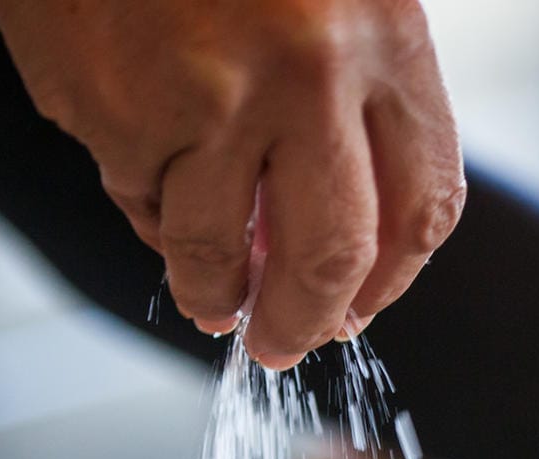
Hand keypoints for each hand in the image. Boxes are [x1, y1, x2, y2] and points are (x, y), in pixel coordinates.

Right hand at [0, 0, 465, 368]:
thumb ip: (356, 95)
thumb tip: (344, 250)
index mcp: (385, 34)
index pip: (425, 204)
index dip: (394, 277)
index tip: (363, 306)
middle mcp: (308, 73)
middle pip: (332, 258)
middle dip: (307, 322)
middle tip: (285, 345)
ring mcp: (206, 97)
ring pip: (214, 251)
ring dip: (213, 294)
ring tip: (211, 304)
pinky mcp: (114, 109)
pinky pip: (135, 198)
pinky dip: (144, 206)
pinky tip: (148, 172)